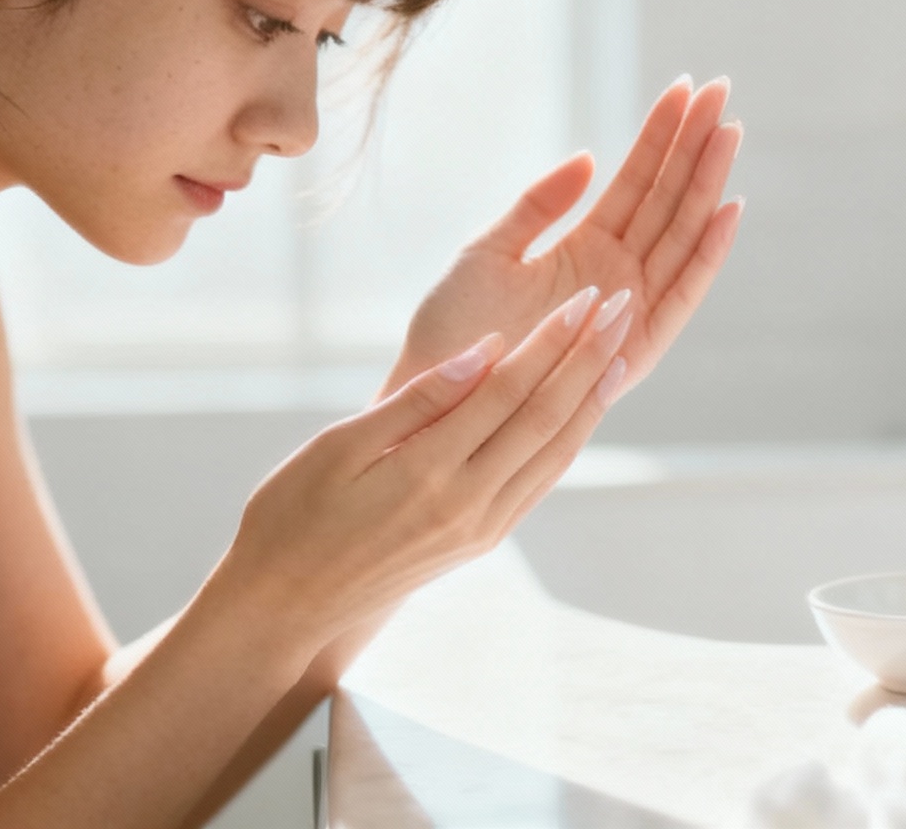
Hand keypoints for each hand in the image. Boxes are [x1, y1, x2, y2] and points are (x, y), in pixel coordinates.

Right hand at [216, 285, 637, 651]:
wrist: (284, 607)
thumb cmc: (292, 515)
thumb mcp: (338, 446)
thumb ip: (418, 399)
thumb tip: (487, 352)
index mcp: (426, 471)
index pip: (508, 392)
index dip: (552, 342)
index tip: (586, 298)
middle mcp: (466, 505)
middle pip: (545, 419)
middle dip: (588, 360)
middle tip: (621, 309)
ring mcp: (479, 530)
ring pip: (552, 455)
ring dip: (590, 400)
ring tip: (619, 352)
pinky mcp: (479, 544)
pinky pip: (538, 484)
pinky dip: (567, 442)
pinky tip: (580, 414)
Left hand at [383, 76, 742, 400]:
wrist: (436, 393)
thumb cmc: (454, 330)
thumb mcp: (489, 251)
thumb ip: (538, 206)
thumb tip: (588, 157)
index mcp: (583, 249)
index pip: (634, 181)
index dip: (660, 135)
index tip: (685, 86)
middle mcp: (616, 276)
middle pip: (668, 201)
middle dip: (695, 146)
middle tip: (721, 91)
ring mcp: (629, 311)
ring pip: (680, 237)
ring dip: (706, 186)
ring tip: (729, 132)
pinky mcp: (633, 350)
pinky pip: (680, 298)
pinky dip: (706, 257)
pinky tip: (726, 211)